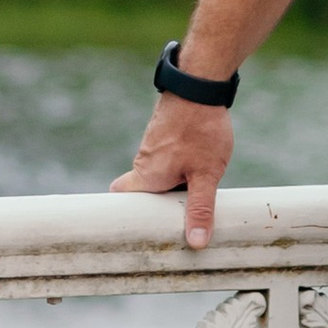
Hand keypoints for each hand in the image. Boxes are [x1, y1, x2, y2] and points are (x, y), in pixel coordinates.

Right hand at [111, 94, 232, 249]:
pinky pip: (166, 160)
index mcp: (147, 176)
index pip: (120, 200)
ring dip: (172, 186)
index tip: (135, 231)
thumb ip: (201, 208)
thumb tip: (196, 243)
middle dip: (157, 205)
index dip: (124, 216)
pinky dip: (177, 169)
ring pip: (156, 175)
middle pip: (141, 192)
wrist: (200, 84)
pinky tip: (198, 168)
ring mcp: (154, 147)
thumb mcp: (206, 174)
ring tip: (193, 197)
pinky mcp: (165, 135)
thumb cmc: (200, 129)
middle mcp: (144, 163)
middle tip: (176, 220)